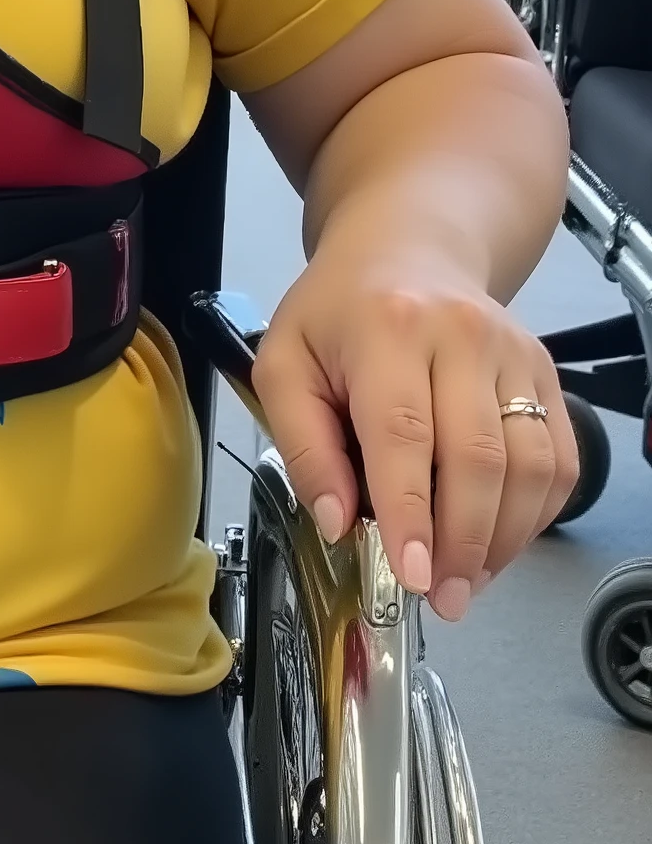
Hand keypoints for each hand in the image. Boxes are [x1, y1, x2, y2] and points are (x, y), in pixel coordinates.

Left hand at [252, 244, 578, 620]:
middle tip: (443, 598)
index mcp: (388, 330)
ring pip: (530, 463)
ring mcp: (514, 353)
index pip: (404, 434)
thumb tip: (337, 521)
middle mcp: (462, 335)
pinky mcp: (545, 372)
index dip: (411, 512)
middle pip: (477, 457)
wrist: (410, 246)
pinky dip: (535, 513)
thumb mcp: (284, 363)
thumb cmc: (338, 310)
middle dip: (462, 541)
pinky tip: (498, 542)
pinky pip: (558, 457)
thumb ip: (304, 444)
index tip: (412, 574)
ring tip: (468, 581)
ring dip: (504, 537)